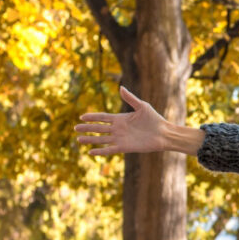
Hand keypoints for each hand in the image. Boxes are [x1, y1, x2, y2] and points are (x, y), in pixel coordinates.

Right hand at [76, 86, 195, 155]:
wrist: (163, 133)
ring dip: (90, 140)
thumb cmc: (155, 119)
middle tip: (75, 128)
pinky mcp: (125, 147)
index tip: (82, 116)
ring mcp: (120, 139)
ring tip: (78, 140)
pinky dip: (100, 151)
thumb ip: (130, 98)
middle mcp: (118, 129)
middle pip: (98, 128)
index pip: (102, 117)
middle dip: (87, 128)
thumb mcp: (142, 106)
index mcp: (121, 118)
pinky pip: (110, 149)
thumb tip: (121, 87)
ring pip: (101, 139)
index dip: (92, 117)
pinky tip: (91, 152)